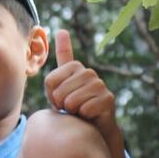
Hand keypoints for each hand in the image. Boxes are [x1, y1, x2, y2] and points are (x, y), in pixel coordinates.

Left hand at [43, 29, 119, 144]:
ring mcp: (100, 85)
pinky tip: (90, 116)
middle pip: (59, 92)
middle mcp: (89, 72)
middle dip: (61, 105)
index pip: (50, 81)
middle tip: (72, 108)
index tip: (60, 98)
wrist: (94, 127)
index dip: (51, 95)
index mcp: (75, 67)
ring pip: (71, 101)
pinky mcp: (108, 99)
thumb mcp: (59, 85)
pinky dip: (83, 117)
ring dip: (72, 111)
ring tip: (80, 111)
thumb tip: (62, 30)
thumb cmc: (73, 106)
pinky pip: (84, 109)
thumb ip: (59, 63)